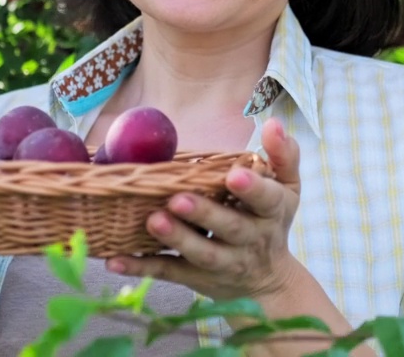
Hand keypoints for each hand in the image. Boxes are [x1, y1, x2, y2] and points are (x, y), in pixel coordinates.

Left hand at [105, 119, 304, 300]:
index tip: (233, 175)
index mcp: (271, 212)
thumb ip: (283, 155)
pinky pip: (169, 272)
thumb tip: (273, 122)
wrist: (267, 282)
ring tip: (152, 220)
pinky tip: (115, 260)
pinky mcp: (196, 278)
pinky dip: (141, 268)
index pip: (265, 199)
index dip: (251, 188)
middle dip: (204, 214)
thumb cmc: (271, 221)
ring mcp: (222, 262)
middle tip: (178, 198)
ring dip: (175, 238)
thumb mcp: (287, 188)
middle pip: (229, 228)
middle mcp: (249, 240)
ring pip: (199, 253)